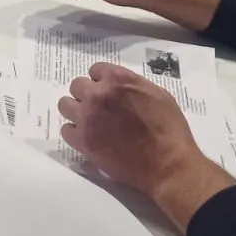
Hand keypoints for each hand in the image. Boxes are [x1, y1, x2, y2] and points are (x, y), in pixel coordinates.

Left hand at [56, 63, 233, 220]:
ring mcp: (87, 117)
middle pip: (77, 85)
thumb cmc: (170, 130)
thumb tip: (119, 86)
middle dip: (87, 94)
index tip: (107, 92)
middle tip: (99, 108)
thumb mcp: (158, 95)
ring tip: (90, 122)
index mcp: (117, 79)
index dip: (101, 81)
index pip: (95, 69)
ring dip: (76, 111)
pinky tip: (88, 138)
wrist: (168, 165)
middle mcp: (97, 94)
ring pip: (65, 105)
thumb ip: (133, 85)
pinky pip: (66, 130)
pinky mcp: (83, 140)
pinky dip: (75, 133)